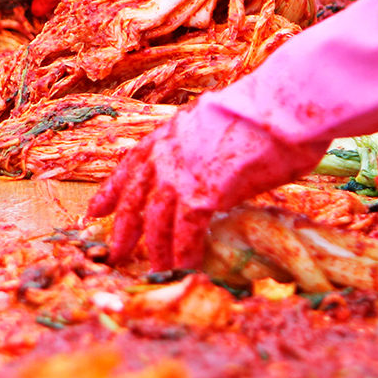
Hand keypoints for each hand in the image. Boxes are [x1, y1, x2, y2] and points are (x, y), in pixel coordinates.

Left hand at [88, 98, 328, 270]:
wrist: (282, 106)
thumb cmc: (268, 114)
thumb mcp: (222, 128)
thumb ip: (209, 153)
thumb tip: (219, 178)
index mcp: (170, 133)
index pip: (131, 165)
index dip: (111, 191)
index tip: (95, 211)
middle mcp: (166, 153)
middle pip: (134, 198)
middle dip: (122, 230)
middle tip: (115, 253)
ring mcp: (180, 174)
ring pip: (156, 221)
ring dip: (156, 251)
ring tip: (155, 272)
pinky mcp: (201, 194)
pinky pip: (186, 232)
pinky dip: (185, 254)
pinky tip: (185, 268)